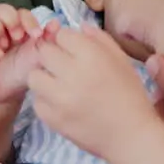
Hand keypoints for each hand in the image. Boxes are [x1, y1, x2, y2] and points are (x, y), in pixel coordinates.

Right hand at [0, 4, 53, 104]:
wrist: (10, 93)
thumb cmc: (24, 71)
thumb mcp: (39, 55)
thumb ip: (48, 40)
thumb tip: (56, 23)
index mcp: (18, 27)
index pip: (20, 12)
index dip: (27, 19)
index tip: (36, 35)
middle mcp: (1, 29)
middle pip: (0, 8)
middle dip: (11, 19)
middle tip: (19, 37)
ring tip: (5, 45)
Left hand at [29, 24, 160, 159]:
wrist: (130, 136)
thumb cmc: (130, 95)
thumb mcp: (122, 61)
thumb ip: (100, 40)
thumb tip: (79, 27)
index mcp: (91, 56)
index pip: (63, 35)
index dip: (67, 41)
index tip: (74, 51)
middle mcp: (72, 73)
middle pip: (44, 52)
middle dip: (52, 56)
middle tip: (64, 67)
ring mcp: (59, 98)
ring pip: (34, 76)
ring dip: (44, 77)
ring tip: (58, 85)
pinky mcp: (52, 118)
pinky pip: (37, 101)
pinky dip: (46, 100)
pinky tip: (61, 103)